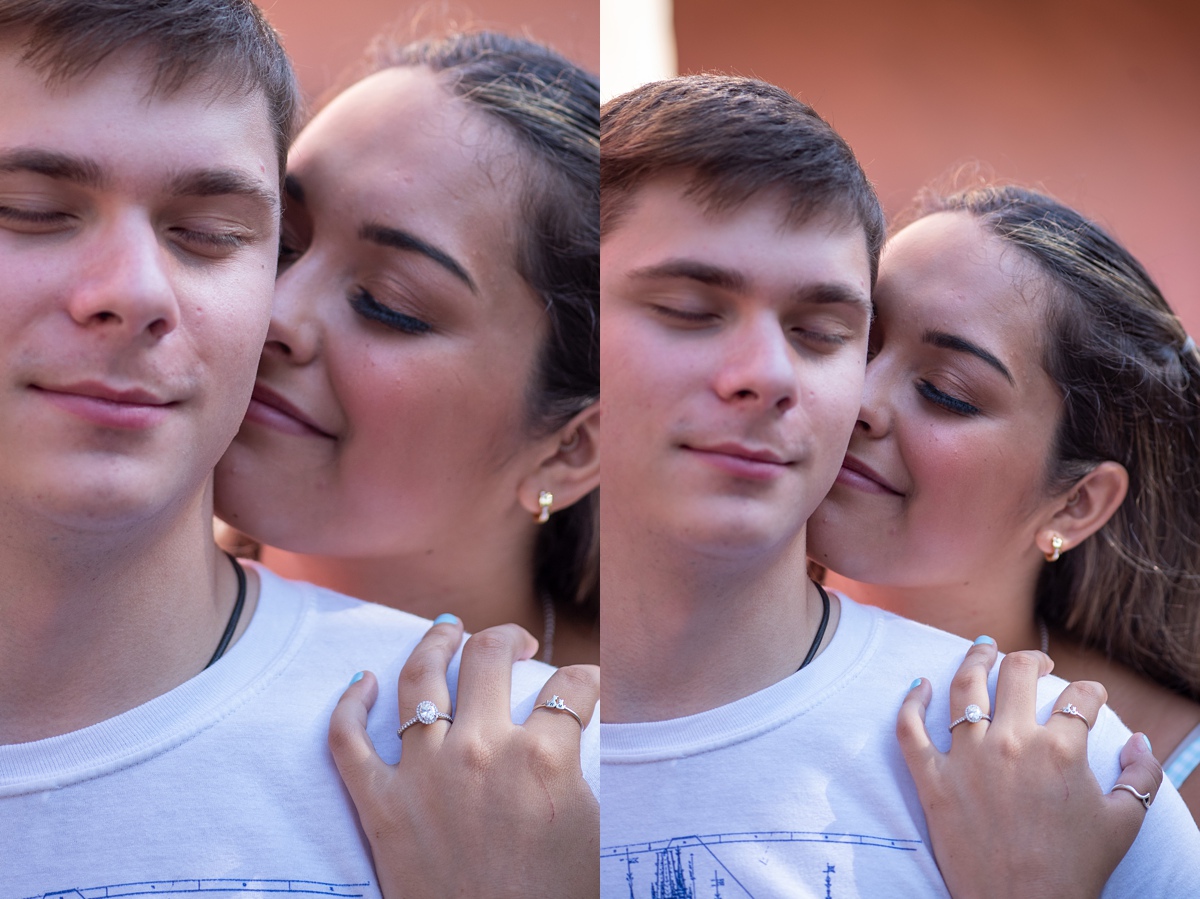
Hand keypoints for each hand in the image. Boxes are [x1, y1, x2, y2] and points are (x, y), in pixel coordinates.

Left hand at [328, 618, 599, 898]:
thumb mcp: (594, 831)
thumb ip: (584, 769)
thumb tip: (581, 732)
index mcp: (543, 757)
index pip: (573, 687)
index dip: (587, 680)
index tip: (587, 686)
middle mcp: (480, 750)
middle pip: (489, 657)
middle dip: (508, 638)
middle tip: (517, 643)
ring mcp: (423, 773)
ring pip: (420, 677)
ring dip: (435, 642)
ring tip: (448, 628)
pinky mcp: (379, 805)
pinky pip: (347, 740)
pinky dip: (348, 704)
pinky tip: (360, 681)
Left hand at [898, 642, 1161, 898]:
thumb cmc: (1075, 868)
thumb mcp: (1123, 821)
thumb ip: (1140, 774)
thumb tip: (1138, 740)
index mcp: (1060, 749)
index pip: (1079, 698)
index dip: (1090, 692)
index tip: (1089, 696)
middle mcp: (1011, 742)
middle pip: (1018, 674)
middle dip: (1032, 660)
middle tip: (1036, 664)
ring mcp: (967, 758)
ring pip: (965, 686)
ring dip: (974, 659)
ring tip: (982, 648)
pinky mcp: (932, 779)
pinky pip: (910, 728)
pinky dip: (912, 702)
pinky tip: (920, 685)